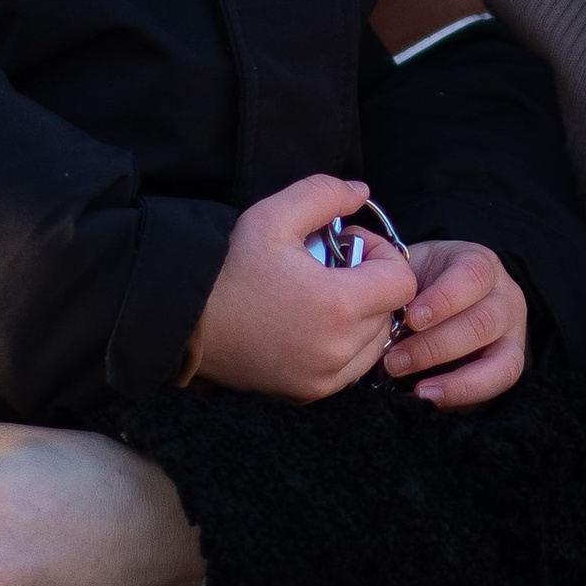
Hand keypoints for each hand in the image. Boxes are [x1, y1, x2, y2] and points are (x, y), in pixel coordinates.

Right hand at [192, 176, 418, 398]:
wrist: (184, 319)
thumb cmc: (229, 266)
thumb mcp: (273, 215)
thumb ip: (324, 193)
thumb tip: (362, 192)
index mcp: (338, 305)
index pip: (402, 282)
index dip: (382, 256)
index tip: (347, 247)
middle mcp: (338, 349)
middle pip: (390, 312)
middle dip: (370, 285)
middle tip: (330, 269)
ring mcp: (324, 378)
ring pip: (375, 343)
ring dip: (362, 318)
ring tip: (320, 299)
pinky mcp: (309, 393)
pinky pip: (351, 368)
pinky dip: (345, 347)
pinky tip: (311, 325)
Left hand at [386, 240, 526, 409]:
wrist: (436, 304)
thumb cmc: (416, 287)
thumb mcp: (405, 269)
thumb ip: (385, 268)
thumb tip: (357, 268)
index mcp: (478, 264)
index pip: (472, 275)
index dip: (443, 299)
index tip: (410, 318)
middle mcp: (505, 296)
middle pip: (484, 322)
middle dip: (436, 346)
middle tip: (394, 361)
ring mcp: (512, 333)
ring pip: (502, 359)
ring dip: (455, 379)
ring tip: (417, 390)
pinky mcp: (509, 364)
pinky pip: (498, 385)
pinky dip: (465, 395)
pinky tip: (431, 399)